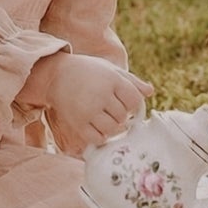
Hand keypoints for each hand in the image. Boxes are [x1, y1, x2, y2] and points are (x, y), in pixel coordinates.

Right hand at [30, 53, 151, 155]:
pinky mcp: (78, 123)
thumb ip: (131, 81)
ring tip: (105, 117)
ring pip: (113, 129)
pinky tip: (97, 126)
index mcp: (112, 80)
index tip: (126, 103)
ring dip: (113, 126)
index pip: (135, 101)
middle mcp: (101, 95)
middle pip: (124, 116)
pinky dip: (101, 136)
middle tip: (111, 109)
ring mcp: (89, 110)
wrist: (57, 75)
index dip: (133, 105)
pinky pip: (98, 138)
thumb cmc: (88, 71)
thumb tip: (150, 92)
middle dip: (121, 115)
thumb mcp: (110, 69)